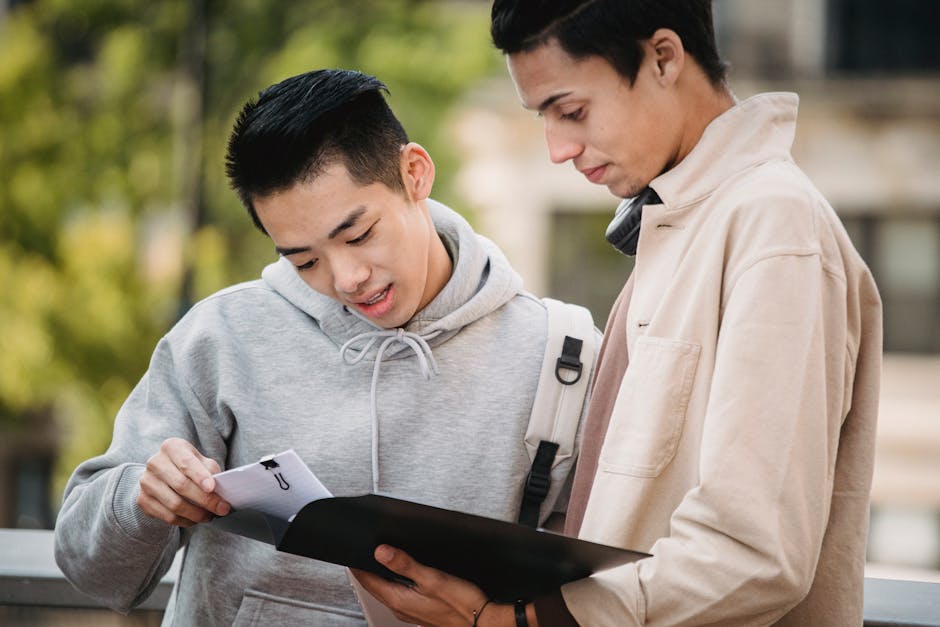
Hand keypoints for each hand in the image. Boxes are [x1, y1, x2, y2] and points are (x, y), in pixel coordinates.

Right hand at [137, 437, 230, 526]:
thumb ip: (211, 471)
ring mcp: (146, 482)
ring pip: (174, 504)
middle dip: (205, 500)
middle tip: (222, 509)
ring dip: (196, 514)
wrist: (163, 473)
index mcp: (171, 447)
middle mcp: (155, 463)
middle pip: (181, 485)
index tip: (212, 488)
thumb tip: (221, 490)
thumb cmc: (189, 466)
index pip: (186, 463)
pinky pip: (167, 516)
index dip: (200, 476)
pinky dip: (185, 521)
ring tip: (210, 516)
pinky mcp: (143, 500)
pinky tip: (196, 520)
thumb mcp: (201, 461)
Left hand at [352, 546, 518, 625]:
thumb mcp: (432, 578)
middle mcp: (400, 609)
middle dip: (368, 568)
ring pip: (387, 590)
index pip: (367, 580)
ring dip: (382, 575)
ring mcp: (410, 612)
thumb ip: (404, 564)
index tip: (354, 549)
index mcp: (398, 600)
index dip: (358, 564)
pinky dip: (396, 582)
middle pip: (375, 586)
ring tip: (381, 558)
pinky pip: (400, 595)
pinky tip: (405, 575)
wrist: (482, 622)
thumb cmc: (461, 604)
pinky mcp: (420, 612)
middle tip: (365, 550)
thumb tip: (381, 551)